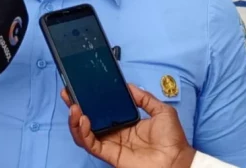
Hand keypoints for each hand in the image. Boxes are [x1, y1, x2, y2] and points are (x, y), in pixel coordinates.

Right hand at [62, 84, 195, 167]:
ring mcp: (111, 144)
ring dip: (76, 121)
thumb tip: (128, 86)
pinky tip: (84, 119)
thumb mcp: (161, 110)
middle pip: (89, 120)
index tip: (82, 87)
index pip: (102, 110)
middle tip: (68, 94)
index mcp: (125, 122)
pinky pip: (91, 144)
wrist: (177, 159)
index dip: (91, 100)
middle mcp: (115, 133)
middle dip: (76, 107)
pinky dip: (83, 132)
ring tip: (74, 107)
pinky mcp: (110, 154)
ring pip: (85, 133)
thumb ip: (144, 97)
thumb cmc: (172, 138)